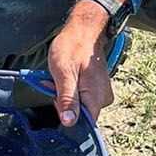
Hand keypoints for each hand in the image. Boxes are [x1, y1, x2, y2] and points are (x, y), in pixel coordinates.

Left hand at [47, 1, 114, 126]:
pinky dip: (69, 89)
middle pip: (79, 115)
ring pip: (78, 105)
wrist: (84, 31)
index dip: (66, 116)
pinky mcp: (96, 88)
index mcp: (97, 98)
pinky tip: (64, 77)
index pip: (83, 124)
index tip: (55, 98)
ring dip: (64, 94)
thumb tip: (69, 123)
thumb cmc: (72, 48)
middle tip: (53, 83)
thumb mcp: (64, 74)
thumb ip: (67, 100)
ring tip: (58, 77)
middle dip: (62, 102)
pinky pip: (80, 96)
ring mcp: (100, 93)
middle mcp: (103, 99)